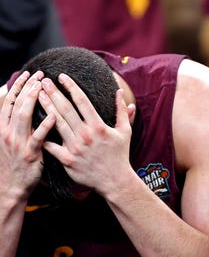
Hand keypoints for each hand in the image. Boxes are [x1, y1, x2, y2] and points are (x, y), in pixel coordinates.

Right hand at [0, 71, 55, 199]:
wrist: (10, 189)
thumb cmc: (15, 164)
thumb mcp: (11, 141)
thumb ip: (18, 125)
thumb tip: (26, 107)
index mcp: (4, 129)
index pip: (10, 102)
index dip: (19, 87)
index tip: (29, 74)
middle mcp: (8, 133)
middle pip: (17, 104)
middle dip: (28, 87)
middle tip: (40, 74)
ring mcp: (17, 143)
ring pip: (23, 116)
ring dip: (33, 100)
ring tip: (43, 87)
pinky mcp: (29, 154)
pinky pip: (37, 138)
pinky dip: (44, 126)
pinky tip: (52, 116)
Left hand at [39, 74, 133, 195]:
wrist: (114, 179)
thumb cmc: (120, 154)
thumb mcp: (125, 130)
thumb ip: (122, 110)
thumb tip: (120, 92)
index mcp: (98, 126)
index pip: (82, 101)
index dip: (71, 87)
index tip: (62, 76)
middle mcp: (85, 135)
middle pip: (66, 109)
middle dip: (53, 93)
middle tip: (43, 81)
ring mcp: (75, 148)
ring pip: (56, 123)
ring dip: (46, 108)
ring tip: (37, 96)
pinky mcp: (67, 160)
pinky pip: (51, 146)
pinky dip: (42, 136)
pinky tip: (34, 124)